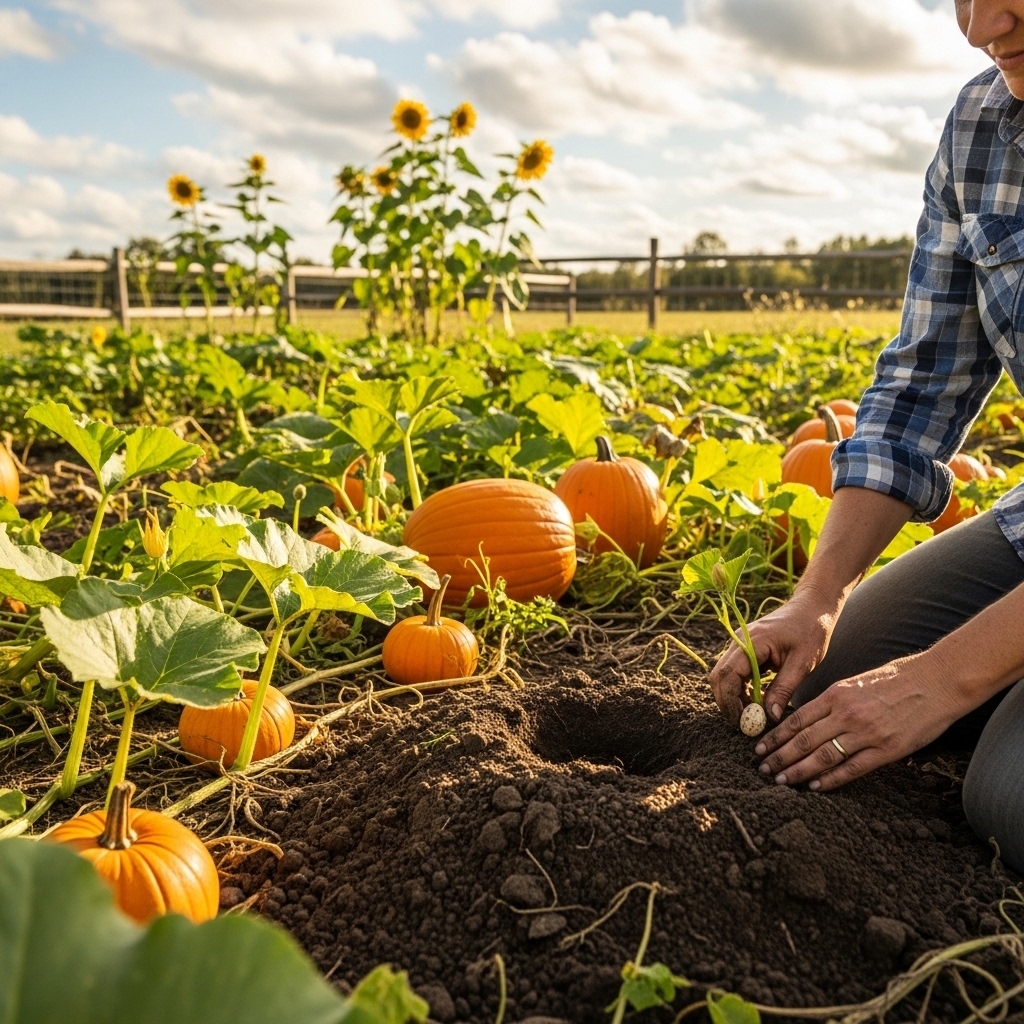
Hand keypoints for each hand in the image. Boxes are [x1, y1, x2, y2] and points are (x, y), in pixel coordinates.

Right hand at [708, 587, 840, 724]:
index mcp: (752, 642)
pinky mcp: (744, 648)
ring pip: (723, 675)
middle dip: (727, 702)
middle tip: (744, 723)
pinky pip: (733, 671)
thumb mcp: (803, 663)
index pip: (728, 675)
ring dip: (732, 696)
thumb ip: (784, 689)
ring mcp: (739, 643)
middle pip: (719, 676)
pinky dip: (739, 688)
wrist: (812, 606)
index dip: (730, 701)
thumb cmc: (811, 631)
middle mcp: (739, 641)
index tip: (742, 722)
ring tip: (752, 714)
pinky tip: (755, 700)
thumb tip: (769, 716)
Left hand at [753, 654, 964, 790]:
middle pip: (804, 740)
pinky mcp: (887, 750)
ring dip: (799, 771)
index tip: (760, 748)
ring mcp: (866, 733)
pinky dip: (831, 779)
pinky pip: (853, 768)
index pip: (796, 719)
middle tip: (762, 770)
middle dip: (780, 757)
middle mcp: (846, 713)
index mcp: (836, 694)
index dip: (776, 736)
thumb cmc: (894, 680)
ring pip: (823, 756)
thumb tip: (806, 719)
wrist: (935, 681)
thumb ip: (831, 701)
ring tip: (782, 781)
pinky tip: (815, 787)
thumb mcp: (855, 683)